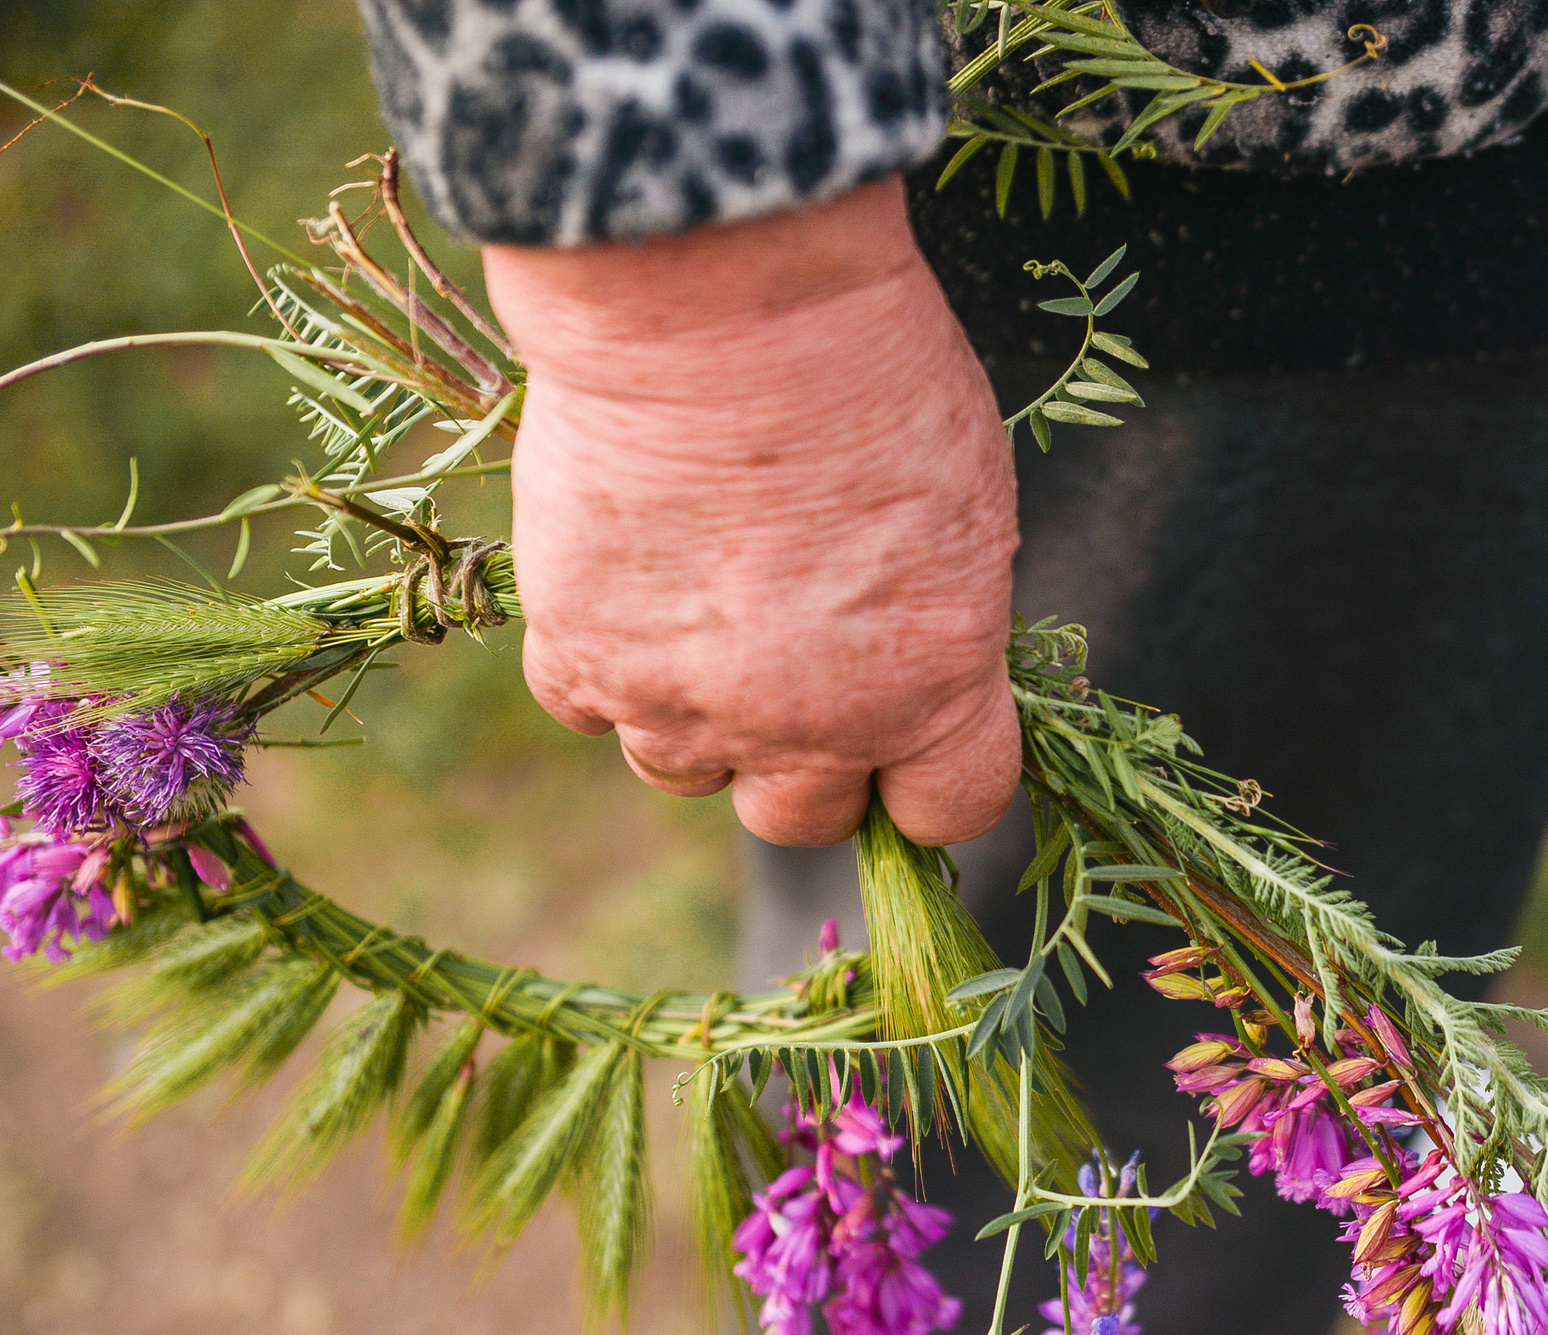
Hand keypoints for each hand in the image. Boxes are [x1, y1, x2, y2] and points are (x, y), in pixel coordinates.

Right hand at [482, 178, 1019, 847]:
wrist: (716, 302)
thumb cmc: (866, 371)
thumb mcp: (967, 504)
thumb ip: (935, 618)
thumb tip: (914, 656)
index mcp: (932, 689)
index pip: (948, 810)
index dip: (928, 778)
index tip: (911, 739)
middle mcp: (812, 725)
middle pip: (802, 819)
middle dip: (806, 760)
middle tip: (795, 663)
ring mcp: (686, 705)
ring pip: (685, 774)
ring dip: (699, 717)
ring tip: (703, 606)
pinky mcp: (579, 658)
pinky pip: (588, 710)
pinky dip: (605, 664)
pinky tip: (630, 580)